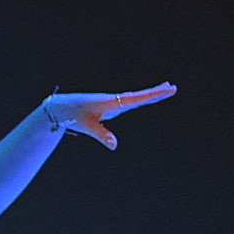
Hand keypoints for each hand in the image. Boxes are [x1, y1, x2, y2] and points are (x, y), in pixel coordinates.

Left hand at [47, 82, 176, 149]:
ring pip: (134, 98)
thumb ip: (102, 135)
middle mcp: (113, 100)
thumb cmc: (72, 115)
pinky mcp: (107, 106)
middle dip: (156, 92)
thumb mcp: (87, 126)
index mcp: (111, 102)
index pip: (136, 99)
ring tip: (164, 89)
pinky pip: (127, 102)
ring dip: (149, 94)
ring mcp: (111, 103)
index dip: (152, 95)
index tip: (167, 88)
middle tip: (173, 87)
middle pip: (139, 96)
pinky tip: (141, 100)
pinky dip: (138, 99)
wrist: (59, 107)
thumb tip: (115, 145)